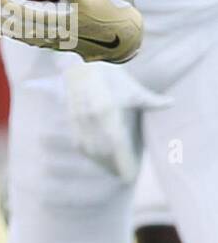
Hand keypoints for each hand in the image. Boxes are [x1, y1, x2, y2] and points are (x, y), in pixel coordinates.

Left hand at [0, 0, 141, 63]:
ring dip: (8, 23)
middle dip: (16, 7)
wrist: (120, 41)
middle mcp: (71, 21)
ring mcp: (62, 36)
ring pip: (29, 31)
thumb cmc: (114, 1)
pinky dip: (12, 33)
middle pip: (38, 15)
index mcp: (84, 1)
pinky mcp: (55, 45)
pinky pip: (29, 39)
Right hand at [63, 61, 170, 181]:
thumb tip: (171, 103)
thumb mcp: (131, 88)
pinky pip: (79, 143)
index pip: (115, 142)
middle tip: (124, 176)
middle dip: (113, 166)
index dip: (122, 161)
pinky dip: (90, 154)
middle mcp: (90, 117)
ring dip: (100, 162)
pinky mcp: (71, 121)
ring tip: (113, 170)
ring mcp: (79, 120)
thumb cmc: (110, 77)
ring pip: (89, 148)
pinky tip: (98, 159)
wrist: (81, 67)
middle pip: (102, 150)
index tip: (130, 174)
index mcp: (107, 109)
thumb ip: (150, 100)